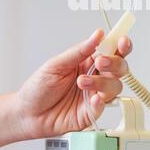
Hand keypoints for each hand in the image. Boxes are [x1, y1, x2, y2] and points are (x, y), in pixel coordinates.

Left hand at [16, 30, 131, 139]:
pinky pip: (104, 106)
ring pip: (115, 86)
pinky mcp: (92, 112)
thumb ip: (79, 51)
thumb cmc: (38, 88)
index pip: (111, 50)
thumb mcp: (56, 64)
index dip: (121, 45)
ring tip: (82, 82)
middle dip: (115, 63)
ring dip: (102, 82)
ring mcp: (95, 95)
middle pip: (120, 68)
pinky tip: (92, 99)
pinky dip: (100, 101)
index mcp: (88, 62)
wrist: (27, 114)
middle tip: (100, 61)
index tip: (122, 41)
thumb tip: (97, 35)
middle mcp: (95, 77)